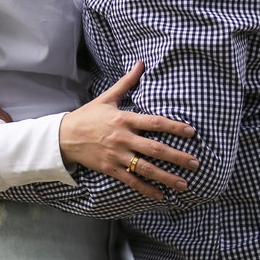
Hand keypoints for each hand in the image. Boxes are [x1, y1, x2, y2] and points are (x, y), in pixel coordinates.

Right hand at [59, 61, 198, 201]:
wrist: (64, 136)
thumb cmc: (87, 116)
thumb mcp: (106, 98)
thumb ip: (126, 83)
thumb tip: (140, 64)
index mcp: (123, 119)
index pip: (154, 123)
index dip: (174, 127)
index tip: (191, 133)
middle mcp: (122, 138)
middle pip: (155, 149)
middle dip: (177, 157)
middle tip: (196, 163)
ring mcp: (116, 156)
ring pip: (146, 168)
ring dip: (167, 177)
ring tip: (184, 184)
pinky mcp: (110, 169)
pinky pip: (131, 181)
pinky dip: (146, 189)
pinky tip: (161, 196)